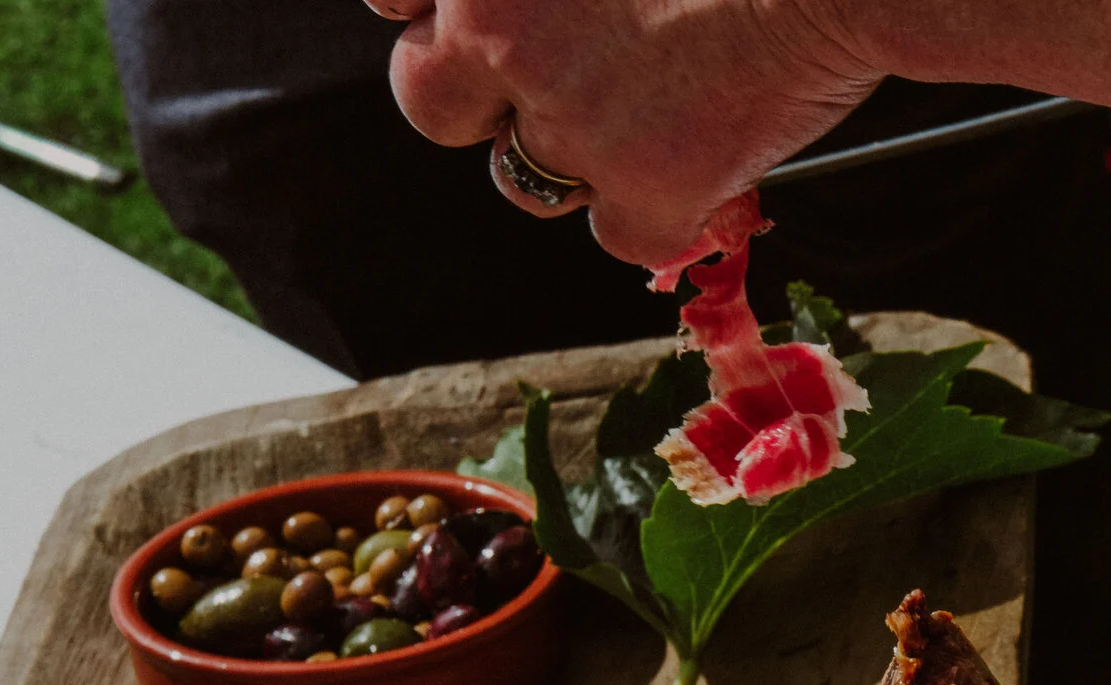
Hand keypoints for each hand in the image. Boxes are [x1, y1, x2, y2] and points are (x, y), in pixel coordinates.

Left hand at [382, 0, 880, 266]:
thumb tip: (480, 5)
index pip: (392, 0)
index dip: (436, 20)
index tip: (485, 30)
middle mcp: (504, 35)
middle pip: (430, 105)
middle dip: (485, 106)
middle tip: (561, 90)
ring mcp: (570, 120)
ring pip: (527, 181)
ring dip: (582, 160)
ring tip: (666, 107)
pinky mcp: (643, 191)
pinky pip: (623, 235)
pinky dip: (666, 210)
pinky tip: (717, 154)